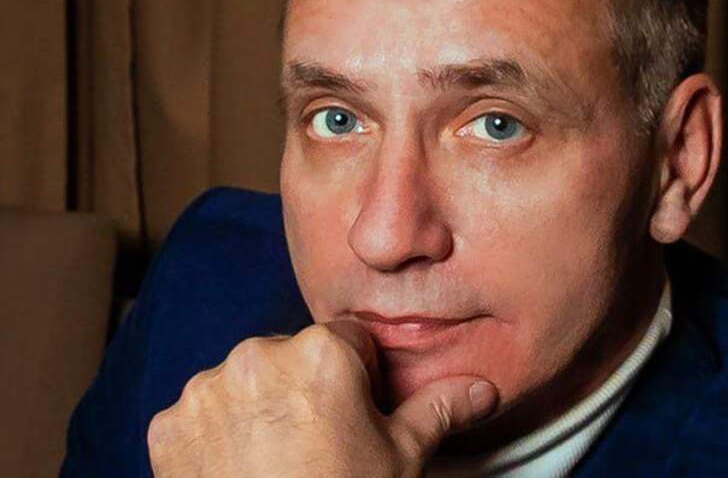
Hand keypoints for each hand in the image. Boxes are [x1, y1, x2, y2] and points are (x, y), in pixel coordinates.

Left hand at [147, 320, 497, 476]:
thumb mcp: (401, 457)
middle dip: (306, 388)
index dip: (358, 378)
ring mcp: (207, 391)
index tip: (355, 416)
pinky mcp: (167, 427)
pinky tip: (241, 469)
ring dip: (259, 408)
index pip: (348, 339)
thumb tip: (484, 388)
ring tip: (279, 461)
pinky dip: (216, 436)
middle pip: (293, 356)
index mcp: (321, 351)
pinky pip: (201, 416)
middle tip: (319, 445)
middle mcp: (257, 355)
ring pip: (245, 382)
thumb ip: (440, 407)